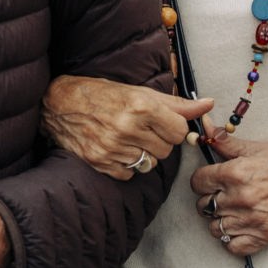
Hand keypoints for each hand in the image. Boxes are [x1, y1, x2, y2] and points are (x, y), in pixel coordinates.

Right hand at [42, 76, 211, 179]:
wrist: (59, 103)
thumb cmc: (102, 94)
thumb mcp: (140, 92)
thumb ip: (177, 104)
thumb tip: (208, 104)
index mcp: (141, 106)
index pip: (180, 131)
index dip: (174, 129)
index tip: (164, 124)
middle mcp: (128, 127)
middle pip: (167, 150)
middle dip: (160, 141)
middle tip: (144, 130)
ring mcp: (113, 147)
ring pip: (150, 164)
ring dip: (144, 154)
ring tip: (129, 139)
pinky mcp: (100, 163)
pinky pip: (130, 174)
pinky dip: (127, 165)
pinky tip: (117, 149)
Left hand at [190, 129, 267, 256]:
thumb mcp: (258, 148)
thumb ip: (226, 142)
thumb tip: (205, 129)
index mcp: (237, 173)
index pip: (197, 182)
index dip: (203, 180)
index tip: (211, 180)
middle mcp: (242, 198)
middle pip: (203, 206)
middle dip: (211, 199)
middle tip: (225, 193)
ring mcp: (253, 220)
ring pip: (214, 228)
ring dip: (220, 219)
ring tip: (234, 210)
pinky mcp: (266, 237)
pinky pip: (232, 247)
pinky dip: (233, 240)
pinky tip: (242, 227)